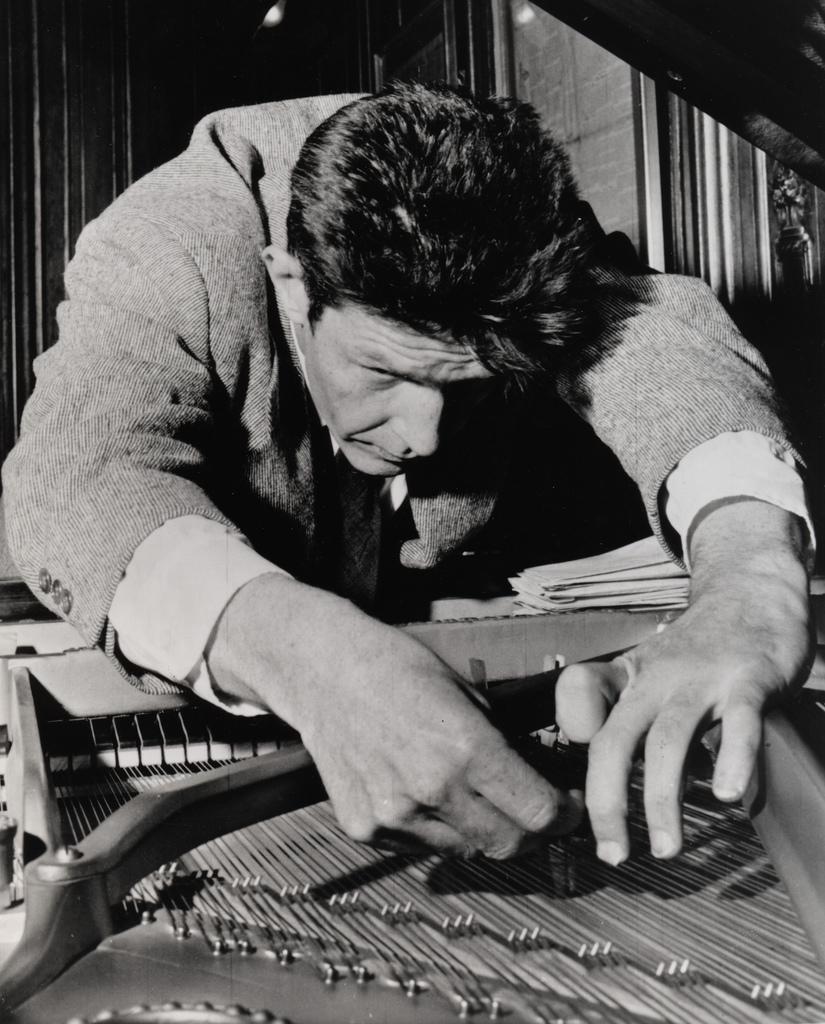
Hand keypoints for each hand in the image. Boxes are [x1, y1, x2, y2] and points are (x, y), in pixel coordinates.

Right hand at [207, 574, 582, 856]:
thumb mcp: (465, 690)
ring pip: (465, 849)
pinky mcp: (364, 829)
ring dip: (483, 831)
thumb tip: (539, 776)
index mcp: (466, 748)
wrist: (321, 669)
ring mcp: (394, 815)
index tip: (570, 807)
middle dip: (533, 831)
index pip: (539, 812)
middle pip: (509, 843)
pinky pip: (419, 844)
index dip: (565, 814)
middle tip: (537, 812)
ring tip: (477, 797)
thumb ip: (502, 741)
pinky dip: (435, 828)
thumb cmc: (395, 665)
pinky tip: (426, 792)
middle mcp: (432, 790)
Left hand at [554, 501, 811, 863]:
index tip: (576, 786)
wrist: (753, 592)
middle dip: (606, 802)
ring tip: (667, 849)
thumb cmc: (698, 646)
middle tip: (613, 853)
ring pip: (668, 741)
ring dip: (661, 801)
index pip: (578, 694)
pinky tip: (727, 795)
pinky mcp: (748, 681)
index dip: (568, 733)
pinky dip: (732, 759)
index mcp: (628, 675)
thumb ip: (622, 710)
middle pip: (614, 739)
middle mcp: (655, 677)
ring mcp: (701, 679)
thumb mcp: (647, 670)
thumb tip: (594, 764)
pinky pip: (739, 724)